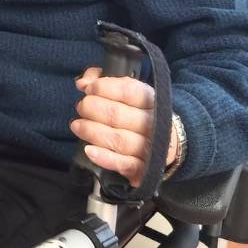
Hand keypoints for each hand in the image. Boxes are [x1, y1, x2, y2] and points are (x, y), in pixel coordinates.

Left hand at [70, 67, 175, 186]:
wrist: (170, 142)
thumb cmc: (140, 112)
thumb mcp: (127, 91)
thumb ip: (102, 80)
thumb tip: (83, 82)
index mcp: (151, 100)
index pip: (128, 90)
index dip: (104, 88)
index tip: (88, 89)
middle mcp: (153, 123)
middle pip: (118, 115)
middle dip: (92, 109)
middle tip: (81, 107)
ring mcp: (149, 147)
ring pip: (118, 140)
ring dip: (92, 132)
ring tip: (77, 125)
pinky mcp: (143, 168)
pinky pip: (123, 164)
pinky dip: (104, 157)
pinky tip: (89, 150)